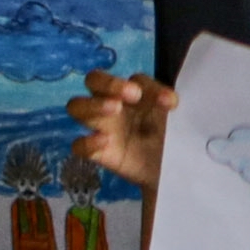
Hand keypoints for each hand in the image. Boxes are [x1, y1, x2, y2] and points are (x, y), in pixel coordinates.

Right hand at [68, 70, 177, 195]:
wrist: (166, 169)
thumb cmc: (167, 136)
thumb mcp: (173, 119)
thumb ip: (170, 107)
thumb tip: (170, 102)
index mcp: (134, 93)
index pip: (135, 79)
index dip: (150, 87)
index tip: (168, 103)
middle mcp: (112, 103)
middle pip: (94, 80)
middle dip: (110, 83)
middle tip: (132, 95)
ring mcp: (101, 127)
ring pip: (77, 106)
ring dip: (94, 104)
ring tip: (115, 109)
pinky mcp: (97, 153)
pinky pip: (78, 145)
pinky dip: (87, 142)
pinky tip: (104, 142)